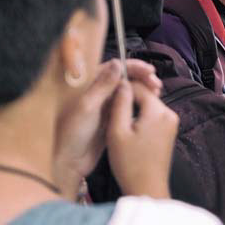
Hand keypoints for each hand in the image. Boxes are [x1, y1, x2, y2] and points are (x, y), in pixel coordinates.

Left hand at [53, 59, 162, 197]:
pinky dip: (139, 104)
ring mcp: (104, 107)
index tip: (149, 71)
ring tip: (156, 94)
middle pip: (123, 79)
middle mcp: (97, 92)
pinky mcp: (111, 120)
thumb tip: (117, 63)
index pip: (114, 67)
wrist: (68, 162)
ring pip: (127, 93)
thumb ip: (103, 85)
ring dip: (142, 91)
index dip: (134, 67)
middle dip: (141, 79)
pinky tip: (148, 106)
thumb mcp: (87, 106)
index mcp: (88, 84)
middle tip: (156, 85)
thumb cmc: (70, 133)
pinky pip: (127, 108)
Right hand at [106, 75, 177, 199]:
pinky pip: (153, 116)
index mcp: (158, 111)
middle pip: (145, 95)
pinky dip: (140, 118)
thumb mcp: (118, 131)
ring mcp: (171, 124)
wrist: (147, 189)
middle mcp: (170, 114)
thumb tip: (122, 82)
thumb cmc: (129, 163)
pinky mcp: (169, 133)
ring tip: (116, 120)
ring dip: (133, 109)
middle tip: (109, 109)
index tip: (105, 95)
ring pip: (148, 105)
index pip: (138, 86)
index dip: (121, 87)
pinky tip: (127, 129)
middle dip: (128, 98)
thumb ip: (120, 103)